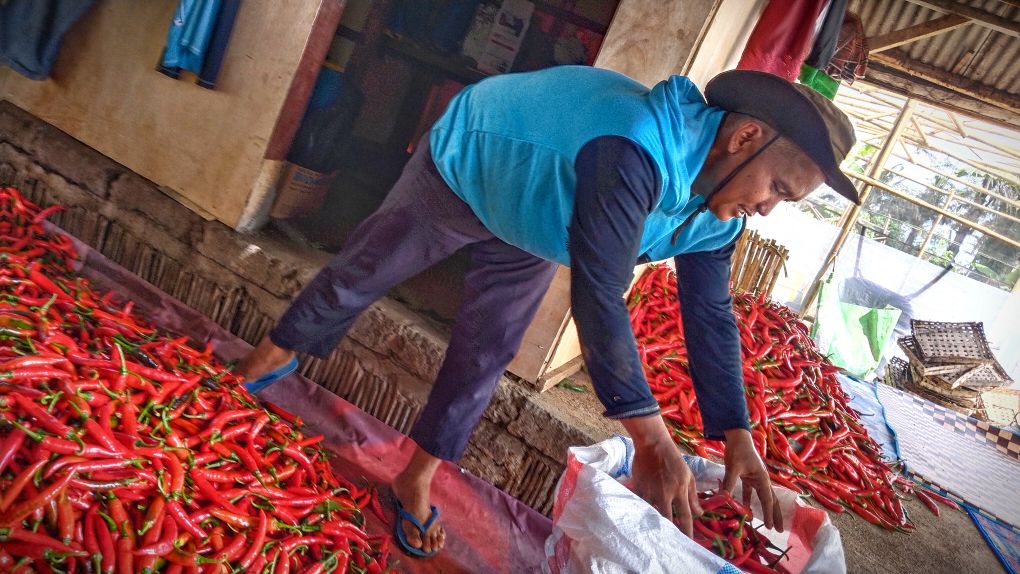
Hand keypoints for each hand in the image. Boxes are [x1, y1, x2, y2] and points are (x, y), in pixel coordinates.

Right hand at [621, 415, 702, 537]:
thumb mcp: (688, 476)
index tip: (688, 543)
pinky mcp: (638, 488)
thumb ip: (693, 496)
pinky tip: (640, 520)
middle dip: (669, 532)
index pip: (685, 516)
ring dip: (654, 523)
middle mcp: (666, 493)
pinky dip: (641, 512)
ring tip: (654, 535)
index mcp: (680, 490)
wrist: (653, 445)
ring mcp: (651, 491)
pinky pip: (640, 505)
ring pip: (652, 514)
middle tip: (670, 543)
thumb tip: (699, 513)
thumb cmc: (673, 460)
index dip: (687, 532)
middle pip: (667, 519)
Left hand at [722, 428, 783, 531]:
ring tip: (766, 524)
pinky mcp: (748, 476)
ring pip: (763, 497)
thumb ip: (730, 484)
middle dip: (775, 515)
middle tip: (779, 531)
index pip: (767, 500)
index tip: (771, 528)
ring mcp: (756, 478)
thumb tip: (724, 499)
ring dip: (765, 509)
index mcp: (762, 479)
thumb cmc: (738, 450)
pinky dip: (749, 500)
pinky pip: (750, 491)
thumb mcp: (734, 468)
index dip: (769, 514)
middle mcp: (762, 480)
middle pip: (771, 501)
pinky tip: (745, 509)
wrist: (737, 436)